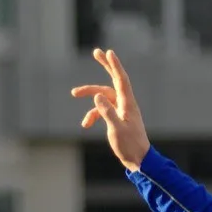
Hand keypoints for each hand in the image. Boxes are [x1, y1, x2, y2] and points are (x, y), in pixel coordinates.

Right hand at [70, 49, 150, 170]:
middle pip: (114, 81)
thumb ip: (107, 112)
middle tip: (96, 52)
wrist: (138, 159)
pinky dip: (92, 114)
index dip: (115, 66)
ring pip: (104, 96)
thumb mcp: (116, 129)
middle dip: (106, 67)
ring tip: (73, 93)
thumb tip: (97, 96)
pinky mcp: (117, 118)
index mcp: (128, 104)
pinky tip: (85, 124)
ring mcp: (122, 110)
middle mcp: (126, 104)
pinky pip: (102, 110)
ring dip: (90, 95)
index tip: (109, 52)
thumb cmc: (129, 145)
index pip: (121, 80)